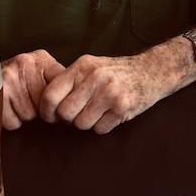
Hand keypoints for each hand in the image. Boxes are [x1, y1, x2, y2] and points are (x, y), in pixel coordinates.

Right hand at [0, 50, 64, 129]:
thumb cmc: (20, 78)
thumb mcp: (41, 73)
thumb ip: (58, 83)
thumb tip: (77, 106)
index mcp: (42, 59)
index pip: (62, 87)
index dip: (62, 105)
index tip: (60, 111)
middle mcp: (25, 63)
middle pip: (46, 105)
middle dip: (41, 110)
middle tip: (32, 103)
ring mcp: (9, 77)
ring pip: (29, 115)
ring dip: (25, 115)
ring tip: (19, 103)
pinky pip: (13, 122)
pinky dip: (12, 121)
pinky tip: (9, 109)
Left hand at [39, 53, 168, 133]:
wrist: (151, 71)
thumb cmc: (116, 72)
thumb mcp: (91, 66)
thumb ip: (70, 80)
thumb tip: (45, 103)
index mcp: (82, 66)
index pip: (50, 95)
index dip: (46, 111)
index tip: (51, 116)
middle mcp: (95, 77)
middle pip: (65, 113)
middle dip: (68, 119)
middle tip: (77, 114)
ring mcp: (110, 93)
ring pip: (81, 124)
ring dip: (87, 123)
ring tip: (97, 111)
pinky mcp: (122, 108)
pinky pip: (100, 129)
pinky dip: (102, 126)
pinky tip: (110, 114)